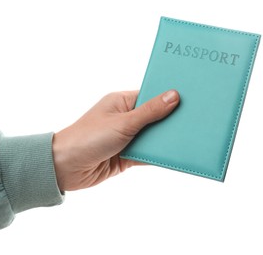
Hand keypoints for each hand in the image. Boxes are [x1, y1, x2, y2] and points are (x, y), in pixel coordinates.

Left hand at [52, 90, 179, 190]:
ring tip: (191, 136)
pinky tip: (175, 153)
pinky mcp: (127, 155)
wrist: (67, 167)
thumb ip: (150, 112)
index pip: (150, 96)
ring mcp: (127, 137)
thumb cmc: (89, 137)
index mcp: (122, 102)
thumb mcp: (123, 122)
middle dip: (170, 120)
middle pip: (154, 117)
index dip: (169, 98)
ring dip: (165, 138)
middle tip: (196, 119)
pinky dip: (158, 154)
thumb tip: (173, 96)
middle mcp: (125, 118)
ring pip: (152, 136)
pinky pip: (148, 153)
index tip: (190, 99)